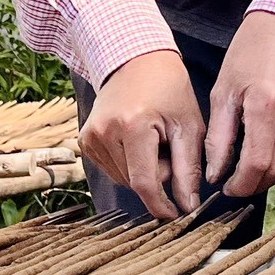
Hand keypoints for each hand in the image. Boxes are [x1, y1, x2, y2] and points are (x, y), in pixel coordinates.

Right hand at [80, 49, 203, 219]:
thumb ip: (189, 168)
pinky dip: (130, 164)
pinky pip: (112, 169)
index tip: (177, 214)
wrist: (135, 60)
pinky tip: (138, 141)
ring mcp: (90, 136)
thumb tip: (188, 206)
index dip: (162, 205)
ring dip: (143, 170)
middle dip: (158, 176)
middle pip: (135, 182)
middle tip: (170, 147)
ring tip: (154, 140)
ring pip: (123, 179)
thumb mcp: (188, 125)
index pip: (145, 183)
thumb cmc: (168, 88)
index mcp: (132, 126)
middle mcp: (104, 132)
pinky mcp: (85, 140)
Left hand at [206, 11, 274, 199]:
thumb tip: (216, 175)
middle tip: (241, 181)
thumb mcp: (223, 92)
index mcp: (266, 102)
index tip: (229, 188)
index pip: (258, 163)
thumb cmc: (248, 54)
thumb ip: (218, 138)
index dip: (242, 185)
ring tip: (256, 165)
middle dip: (257, 183)